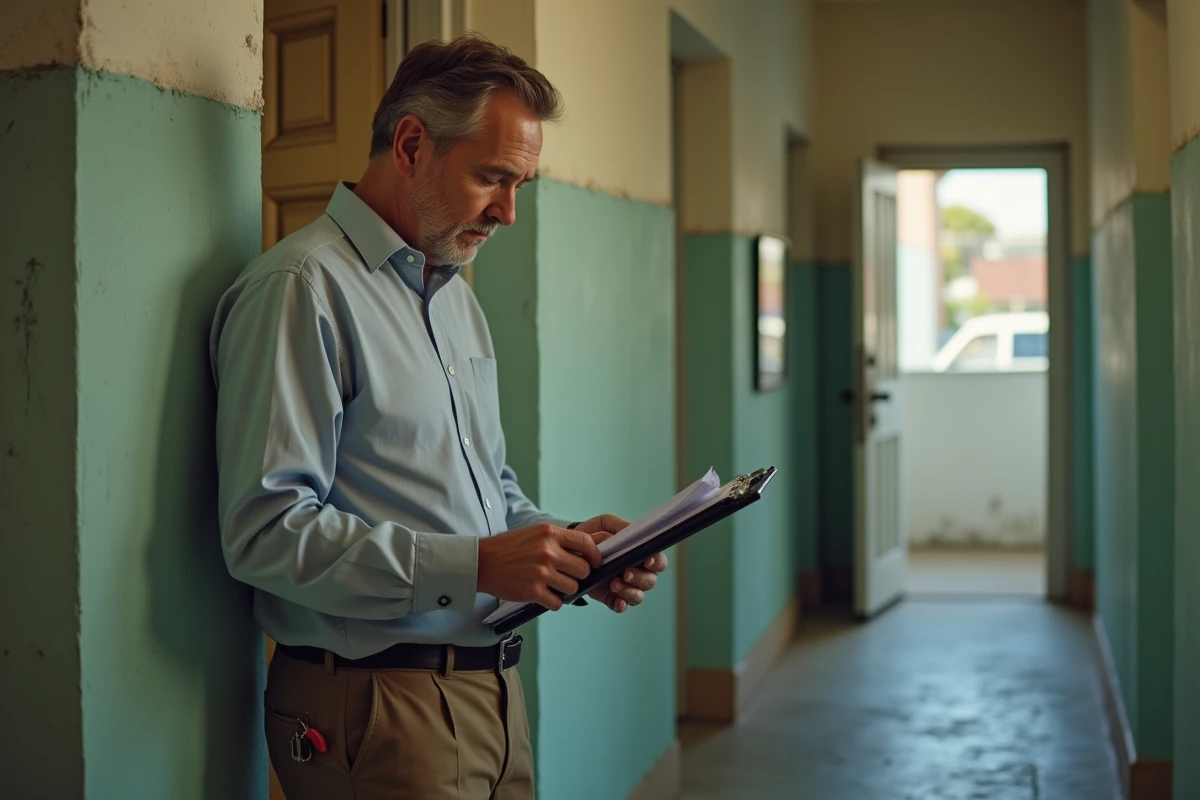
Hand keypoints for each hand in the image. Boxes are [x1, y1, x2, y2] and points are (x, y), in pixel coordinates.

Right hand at [477, 524, 601, 610]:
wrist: (483, 562)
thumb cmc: (508, 547)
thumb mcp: (535, 533)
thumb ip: (558, 540)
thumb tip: (583, 552)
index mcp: (549, 534)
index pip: (586, 543)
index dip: (595, 555)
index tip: (594, 562)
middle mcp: (548, 552)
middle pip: (583, 569)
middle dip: (578, 575)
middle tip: (567, 576)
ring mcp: (541, 572)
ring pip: (573, 588)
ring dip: (566, 590)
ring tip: (553, 586)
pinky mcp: (533, 591)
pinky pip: (558, 603)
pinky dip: (554, 602)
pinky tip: (544, 595)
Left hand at [573, 514, 669, 612]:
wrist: (572, 550)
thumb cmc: (594, 536)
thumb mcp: (604, 524)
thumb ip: (619, 526)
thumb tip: (633, 529)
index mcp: (641, 555)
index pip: (658, 561)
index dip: (657, 562)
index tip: (647, 560)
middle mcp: (639, 573)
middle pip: (650, 581)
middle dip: (640, 578)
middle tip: (626, 573)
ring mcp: (627, 587)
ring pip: (638, 596)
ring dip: (629, 591)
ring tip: (613, 584)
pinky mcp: (612, 598)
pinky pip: (621, 606)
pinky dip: (621, 605)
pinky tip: (618, 602)